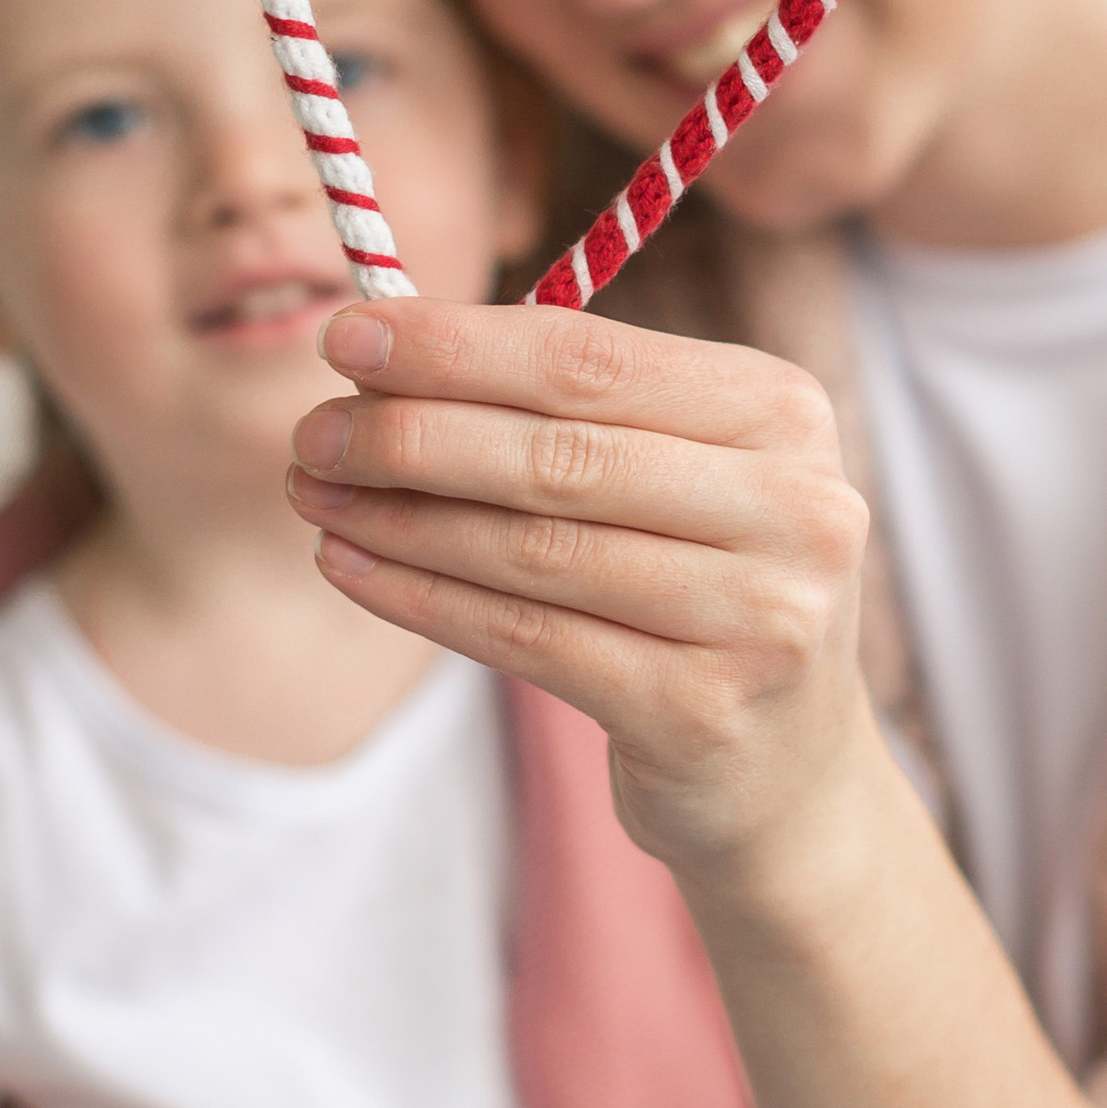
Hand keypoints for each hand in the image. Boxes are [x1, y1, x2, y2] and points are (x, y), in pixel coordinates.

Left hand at [285, 300, 888, 882]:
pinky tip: (350, 567)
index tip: (344, 337)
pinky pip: (529, 640)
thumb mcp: (681, 470)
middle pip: (559, 454)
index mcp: (783, 411)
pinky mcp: (702, 712)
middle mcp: (794, 506)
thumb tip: (388, 350)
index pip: (592, 359)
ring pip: (534, 551)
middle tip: (312, 432)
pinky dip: (424, 599)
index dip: (457, 346)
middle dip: (412, 436)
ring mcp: (759, 616)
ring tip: (314, 495)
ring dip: (401, 519)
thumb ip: (570, 406)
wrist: (788, 770)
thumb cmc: (703, 582)